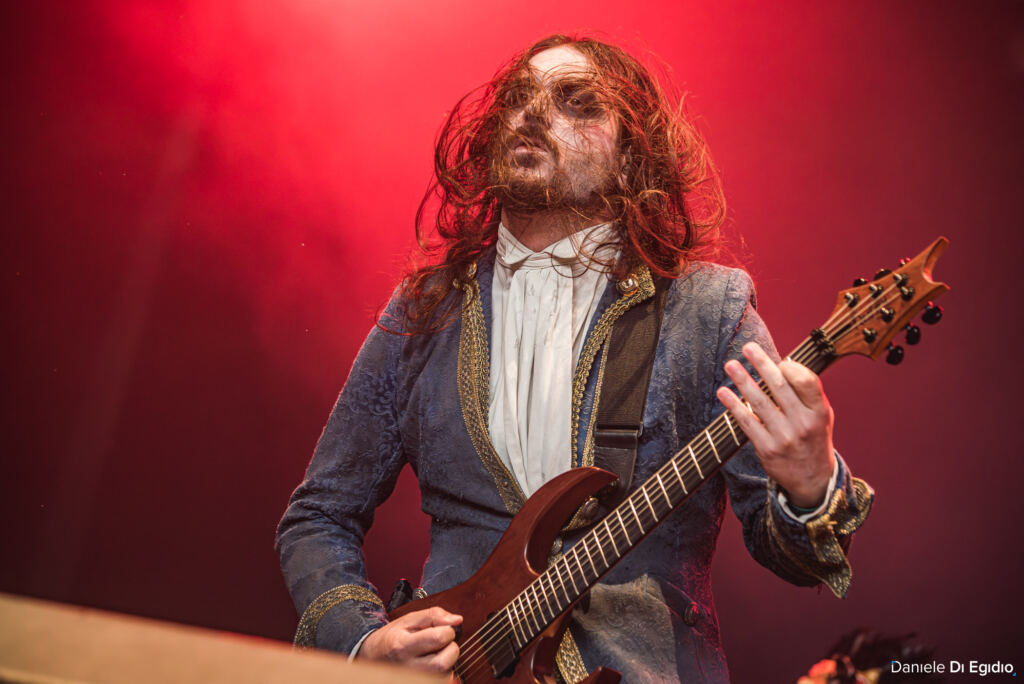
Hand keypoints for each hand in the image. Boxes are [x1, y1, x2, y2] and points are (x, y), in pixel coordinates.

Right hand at [360, 606, 461, 675]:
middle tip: (442, 643)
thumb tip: (457, 620)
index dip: (447, 630)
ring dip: (447, 661)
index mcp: (403, 645)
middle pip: (444, 662)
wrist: (373, 655)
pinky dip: (444, 672)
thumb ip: (434, 616)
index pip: (439, 638)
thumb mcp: (409, 619)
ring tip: (436, 653)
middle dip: (451, 649)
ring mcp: (412, 679)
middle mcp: (407, 667)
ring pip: (445, 674)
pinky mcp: (419, 683)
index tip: (442, 629)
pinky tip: (433, 664)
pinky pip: (442, 681)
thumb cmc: (393, 636)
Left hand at [715, 342, 835, 507]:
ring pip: (760, 403)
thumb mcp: (821, 415)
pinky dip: (734, 406)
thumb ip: (807, 393)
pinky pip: (747, 423)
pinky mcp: (767, 449)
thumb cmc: (813, 438)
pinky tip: (723, 392)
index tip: (779, 360)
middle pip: (779, 388)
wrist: (813, 479)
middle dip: (762, 364)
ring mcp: (784, 437)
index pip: (807, 382)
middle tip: (748, 348)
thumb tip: (781, 364)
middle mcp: (803, 424)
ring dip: (743, 381)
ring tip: (731, 365)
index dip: (792, 368)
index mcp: (819, 412)